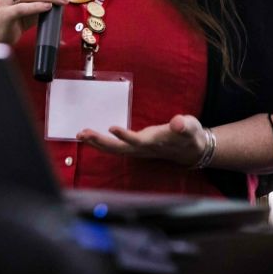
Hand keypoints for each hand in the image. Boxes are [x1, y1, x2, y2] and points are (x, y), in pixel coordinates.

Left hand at [76, 114, 208, 166]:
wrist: (191, 150)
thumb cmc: (190, 135)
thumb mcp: (191, 127)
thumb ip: (184, 126)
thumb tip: (178, 123)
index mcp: (156, 142)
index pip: (138, 141)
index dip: (125, 136)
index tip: (112, 127)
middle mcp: (143, 148)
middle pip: (119, 148)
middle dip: (101, 141)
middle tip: (84, 133)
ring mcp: (137, 150)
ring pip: (114, 150)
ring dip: (97, 143)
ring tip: (81, 135)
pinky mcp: (134, 148)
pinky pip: (114, 148)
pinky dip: (100, 144)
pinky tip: (89, 139)